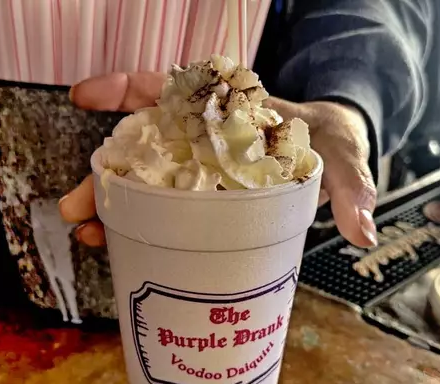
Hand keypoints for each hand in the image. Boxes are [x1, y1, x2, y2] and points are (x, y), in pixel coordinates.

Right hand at [59, 72, 377, 247]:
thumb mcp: (342, 155)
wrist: (334, 148)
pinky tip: (115, 237)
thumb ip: (351, 185)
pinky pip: (161, 198)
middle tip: (77, 204)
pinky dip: (135, 215)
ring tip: (89, 231)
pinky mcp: (202, 188)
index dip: (126, 90)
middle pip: (144, 142)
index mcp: (230, 109)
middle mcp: (207, 132)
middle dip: (106, 172)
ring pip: (145, 174)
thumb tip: (361, 229)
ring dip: (111, 200)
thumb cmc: (332, 139)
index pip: (171, 90)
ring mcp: (201, 162)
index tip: (85, 95)